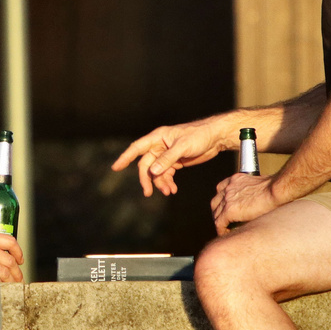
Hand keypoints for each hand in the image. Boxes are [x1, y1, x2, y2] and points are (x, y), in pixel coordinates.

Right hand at [112, 120, 228, 196]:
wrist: (215, 137)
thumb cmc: (199, 136)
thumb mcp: (183, 147)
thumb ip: (168, 159)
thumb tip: (153, 171)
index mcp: (158, 138)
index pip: (137, 148)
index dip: (125, 158)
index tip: (115, 168)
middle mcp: (159, 146)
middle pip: (146, 165)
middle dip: (147, 179)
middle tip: (149, 193)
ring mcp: (166, 155)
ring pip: (156, 172)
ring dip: (160, 183)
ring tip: (169, 191)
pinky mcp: (175, 162)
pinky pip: (166, 174)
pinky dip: (168, 183)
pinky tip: (173, 189)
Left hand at [211, 173, 280, 235]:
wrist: (276, 190)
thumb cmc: (275, 189)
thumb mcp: (260, 184)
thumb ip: (253, 191)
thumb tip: (256, 200)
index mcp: (235, 180)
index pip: (221, 190)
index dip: (222, 201)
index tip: (226, 209)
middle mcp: (228, 187)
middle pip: (215, 202)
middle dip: (218, 212)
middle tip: (225, 222)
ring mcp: (227, 199)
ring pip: (216, 214)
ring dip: (219, 222)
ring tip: (226, 230)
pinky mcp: (229, 210)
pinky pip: (219, 223)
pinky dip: (221, 230)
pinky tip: (227, 234)